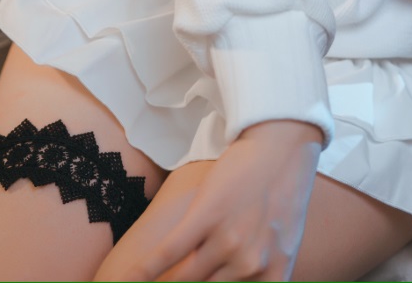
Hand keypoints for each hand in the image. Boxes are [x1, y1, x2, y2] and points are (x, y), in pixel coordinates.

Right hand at [126, 121, 322, 281]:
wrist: (283, 143)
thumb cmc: (283, 195)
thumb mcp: (284, 246)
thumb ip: (265, 277)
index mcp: (272, 276)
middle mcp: (251, 265)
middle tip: (171, 282)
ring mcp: (228, 240)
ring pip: (181, 281)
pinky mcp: (207, 214)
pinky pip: (167, 253)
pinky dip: (143, 271)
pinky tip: (128, 279)